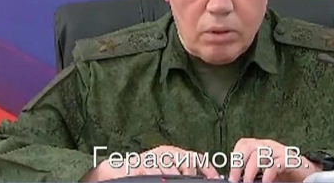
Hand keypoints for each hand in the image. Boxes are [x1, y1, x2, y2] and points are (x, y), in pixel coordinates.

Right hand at [84, 145, 221, 180]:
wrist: (118, 171)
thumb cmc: (145, 172)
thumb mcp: (165, 170)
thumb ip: (181, 173)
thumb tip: (203, 179)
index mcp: (173, 153)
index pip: (196, 158)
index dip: (208, 169)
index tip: (216, 179)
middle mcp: (164, 153)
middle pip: (187, 162)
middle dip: (190, 176)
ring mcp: (152, 158)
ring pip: (172, 170)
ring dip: (175, 179)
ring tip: (171, 181)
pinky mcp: (140, 166)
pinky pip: (155, 173)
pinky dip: (161, 178)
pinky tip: (161, 180)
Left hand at [228, 139, 319, 182]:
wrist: (308, 175)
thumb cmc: (285, 174)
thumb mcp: (264, 172)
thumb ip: (252, 173)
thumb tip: (237, 179)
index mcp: (262, 146)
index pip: (244, 143)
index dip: (235, 157)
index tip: (232, 175)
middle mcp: (270, 146)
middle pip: (249, 146)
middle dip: (239, 164)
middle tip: (235, 179)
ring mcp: (281, 152)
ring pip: (260, 154)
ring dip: (250, 171)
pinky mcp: (291, 161)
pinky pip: (276, 164)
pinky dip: (268, 174)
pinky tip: (265, 182)